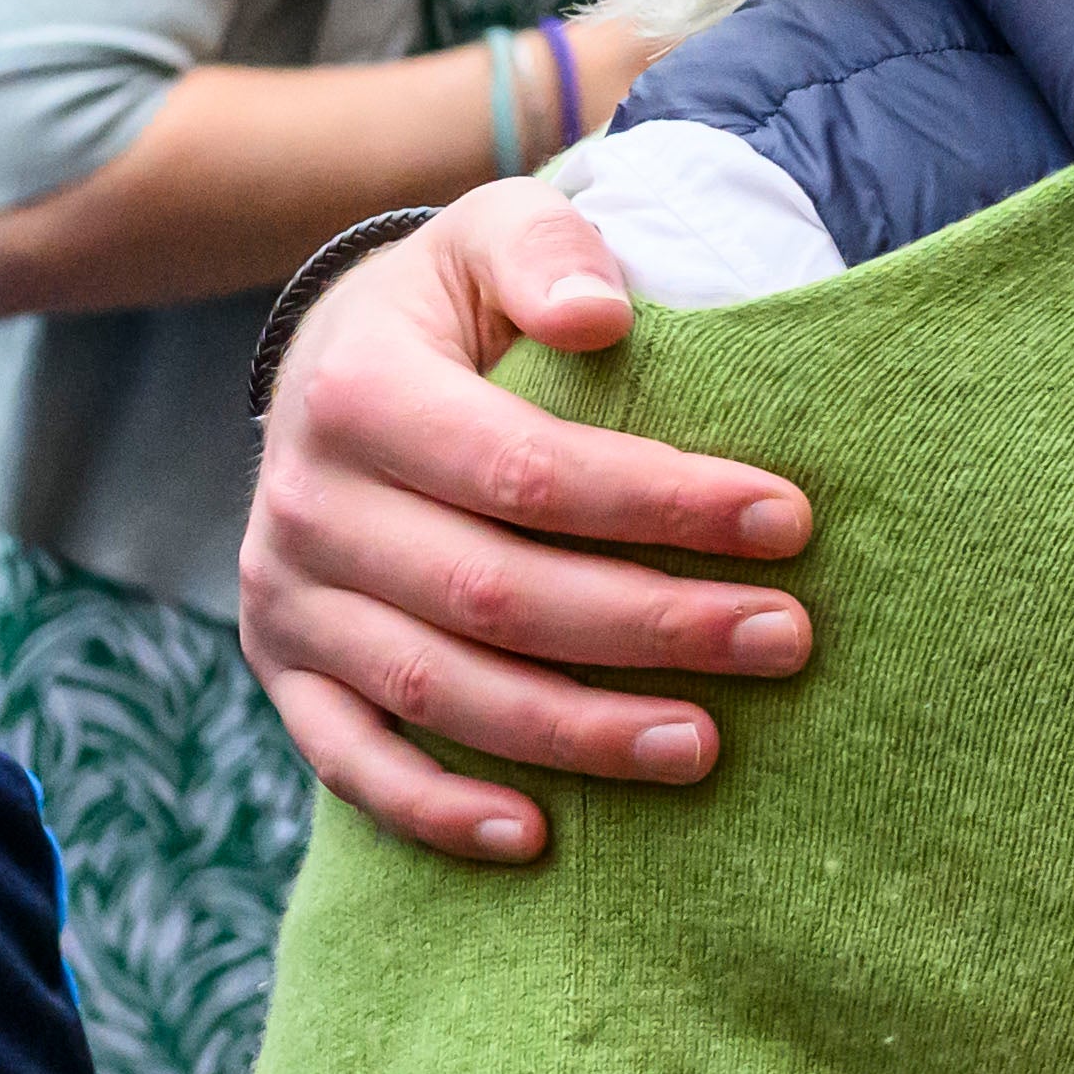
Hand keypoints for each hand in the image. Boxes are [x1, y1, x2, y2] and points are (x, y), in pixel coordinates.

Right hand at [233, 181, 821, 860]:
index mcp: (356, 394)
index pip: (525, 468)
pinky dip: (438, 811)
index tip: (787, 520)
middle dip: (653, 624)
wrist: (334, 362)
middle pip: (494, 593)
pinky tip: (539, 838)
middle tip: (784, 640)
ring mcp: (286, 602)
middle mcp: (303, 506)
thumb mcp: (493, 235)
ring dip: (577, 732)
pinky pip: (352, 765)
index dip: (658, 502)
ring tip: (706, 745)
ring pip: (437, 690)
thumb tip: (602, 316)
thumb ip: (548, 255)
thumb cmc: (452, 304)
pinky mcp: (285, 671)